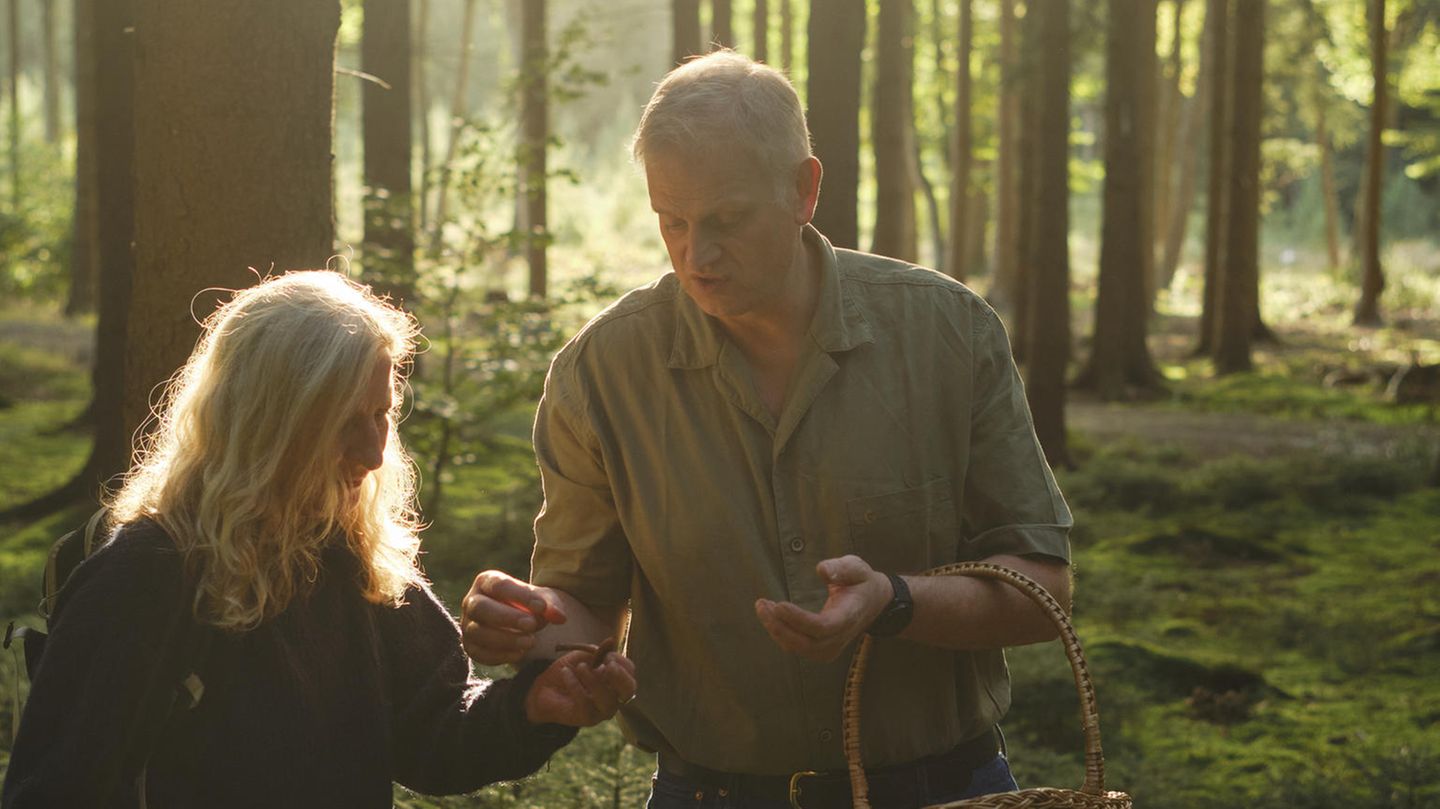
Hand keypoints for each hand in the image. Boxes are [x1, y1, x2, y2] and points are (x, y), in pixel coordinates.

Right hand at [461, 570, 567, 664]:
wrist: (522, 624)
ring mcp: (468, 625)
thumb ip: (551, 606)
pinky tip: (520, 653)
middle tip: (531, 625)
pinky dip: (500, 655)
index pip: (499, 585)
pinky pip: (479, 653)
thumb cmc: (530, 606)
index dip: (520, 596)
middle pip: (480, 607)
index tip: (542, 607)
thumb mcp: (542, 601)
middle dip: (507, 617)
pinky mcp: (471, 646)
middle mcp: (472, 601)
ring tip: (531, 642)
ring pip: (478, 632)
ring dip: (505, 639)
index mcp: (487, 582)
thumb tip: (559, 617)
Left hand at [524, 648, 637, 726]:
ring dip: (593, 679)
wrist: (544, 690)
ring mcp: (602, 710)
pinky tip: (565, 674)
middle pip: (629, 689)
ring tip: (579, 667)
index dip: (622, 662)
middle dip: (620, 676)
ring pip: (607, 698)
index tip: (608, 654)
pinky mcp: (588, 718)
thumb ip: (596, 651)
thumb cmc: (568, 672)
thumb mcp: (581, 656)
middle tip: (606, 664)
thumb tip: (610, 642)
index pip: (630, 672)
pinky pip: (585, 702)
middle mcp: (614, 696)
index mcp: (615, 680)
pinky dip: (575, 685)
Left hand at [754, 555, 893, 661]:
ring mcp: (831, 648)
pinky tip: (769, 614)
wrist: (873, 603)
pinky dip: (780, 633)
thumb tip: (822, 570)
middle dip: (780, 626)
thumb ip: (841, 568)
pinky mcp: (821, 649)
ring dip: (776, 629)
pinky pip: (796, 647)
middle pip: (806, 643)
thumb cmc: (862, 581)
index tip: (779, 604)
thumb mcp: (857, 567)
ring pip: (798, 648)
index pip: (823, 627)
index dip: (799, 619)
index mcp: (849, 616)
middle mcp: (840, 637)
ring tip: (762, 606)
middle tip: (761, 604)